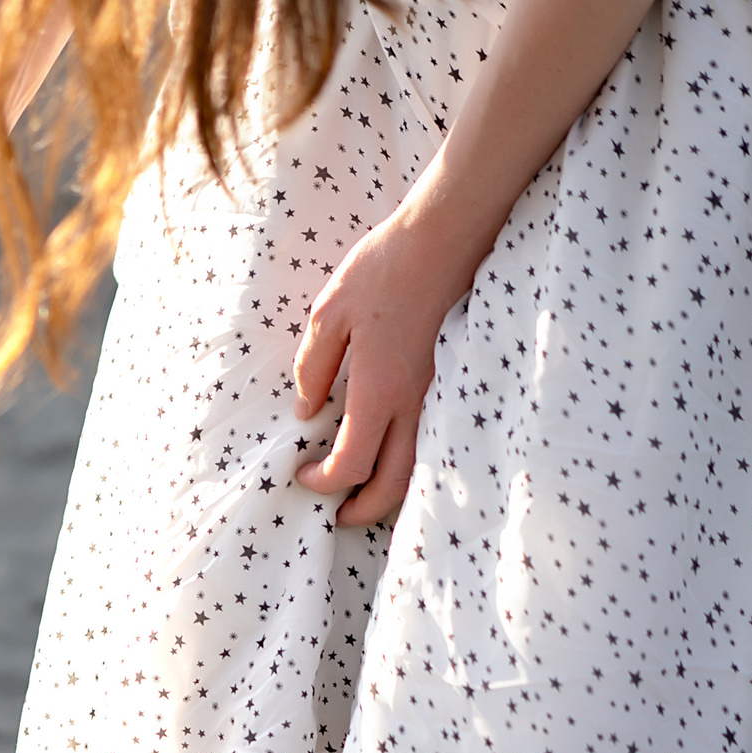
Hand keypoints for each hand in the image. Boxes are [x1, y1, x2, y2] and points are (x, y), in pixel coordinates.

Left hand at [291, 210, 469, 527]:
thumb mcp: (329, 315)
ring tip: (361, 494)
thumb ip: (313, 368)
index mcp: (379, 391)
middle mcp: (414, 403)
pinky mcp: (450, 380)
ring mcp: (439, 394)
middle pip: (393, 485)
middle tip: (336, 516)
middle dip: (363, 511)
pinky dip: (411, 463)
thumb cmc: (385, 269)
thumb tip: (306, 411)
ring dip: (389, 492)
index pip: (351, 465)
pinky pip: (433, 439)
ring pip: (420, 468)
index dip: (323, 482)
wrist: (447, 236)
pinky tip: (390, 453)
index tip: (301, 474)